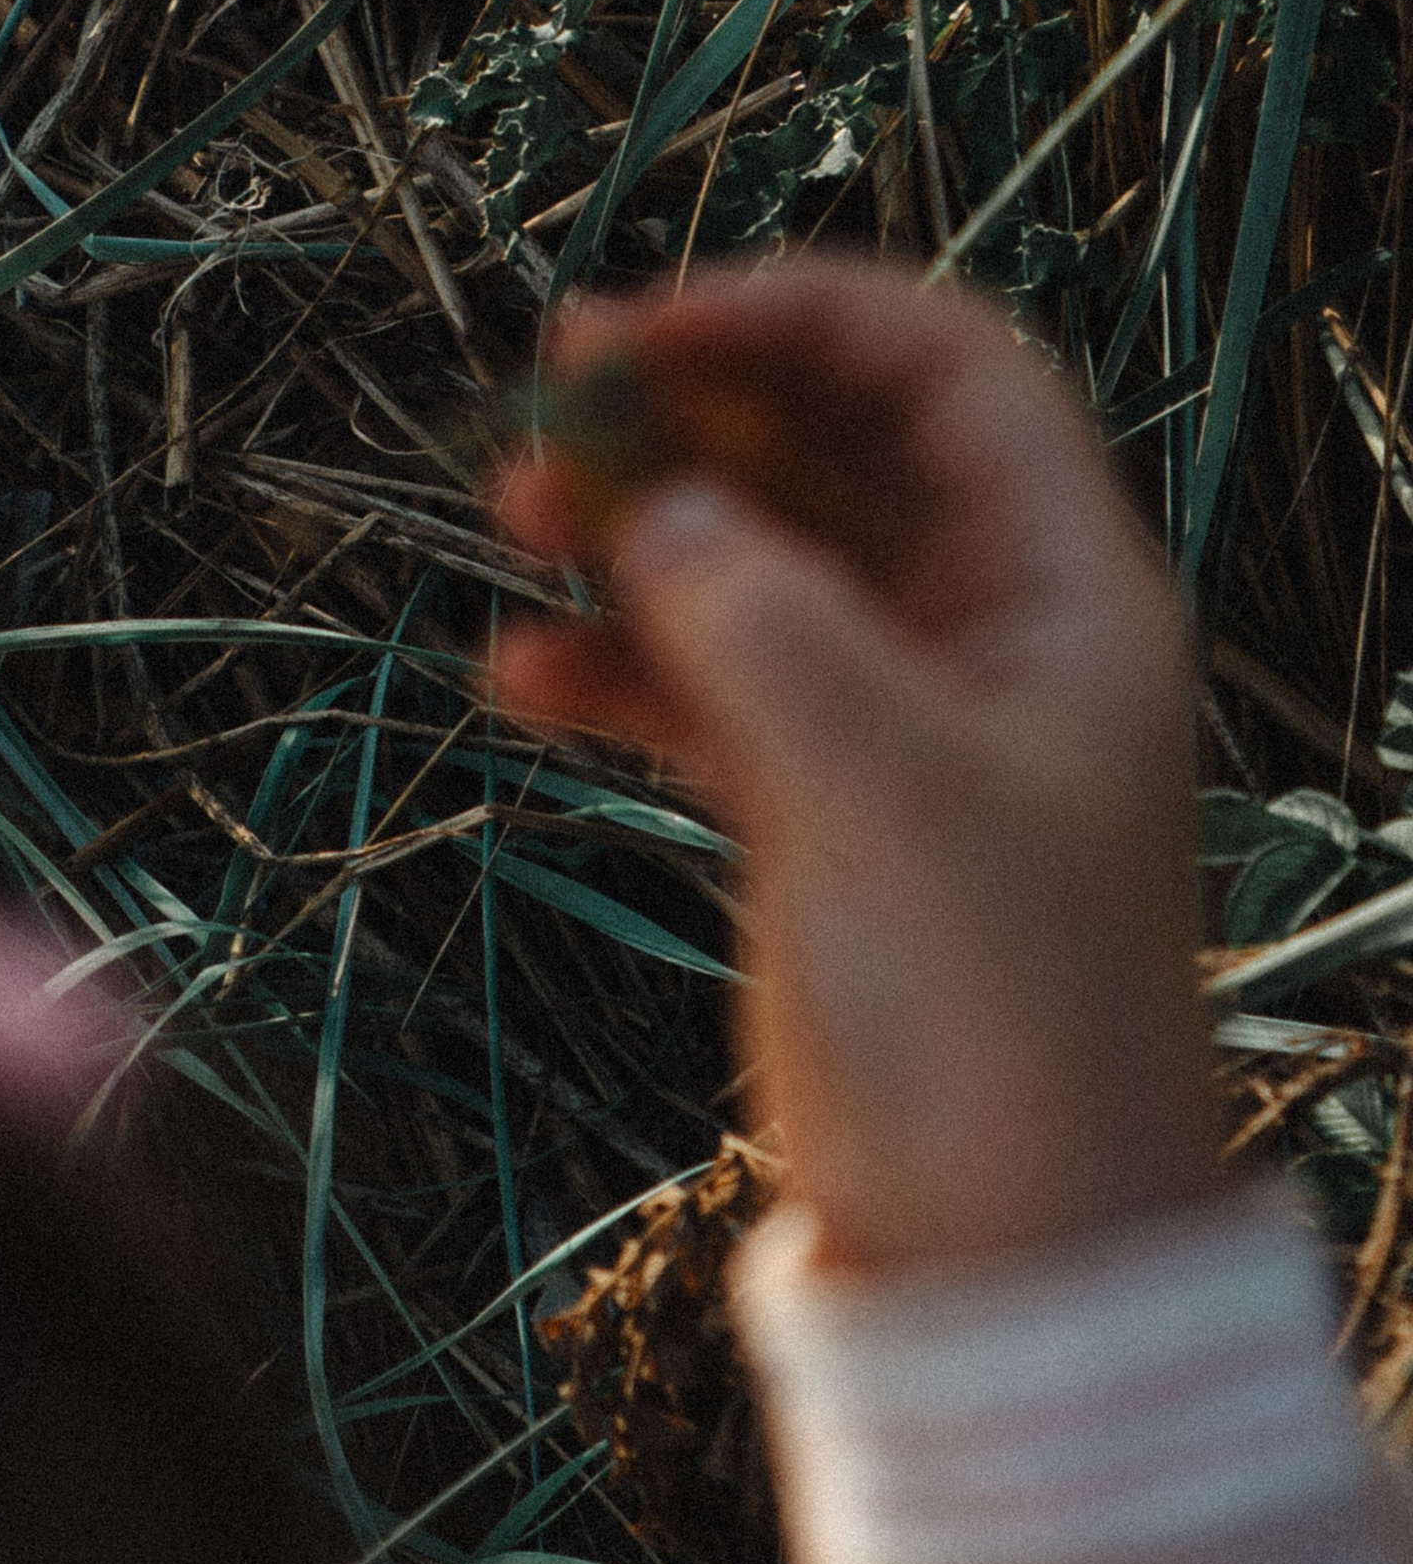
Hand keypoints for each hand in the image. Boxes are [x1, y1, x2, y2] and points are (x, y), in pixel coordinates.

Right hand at [489, 256, 1221, 1277]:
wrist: (1004, 1248)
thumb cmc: (1006, 1014)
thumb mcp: (895, 795)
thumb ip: (764, 630)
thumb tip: (645, 508)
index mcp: (1057, 587)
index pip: (938, 368)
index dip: (798, 315)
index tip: (648, 326)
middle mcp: (977, 627)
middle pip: (820, 446)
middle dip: (685, 412)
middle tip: (543, 401)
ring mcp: (886, 713)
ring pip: (741, 557)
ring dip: (626, 525)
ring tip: (507, 524)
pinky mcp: (806, 802)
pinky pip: (692, 682)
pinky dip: (608, 662)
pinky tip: (521, 674)